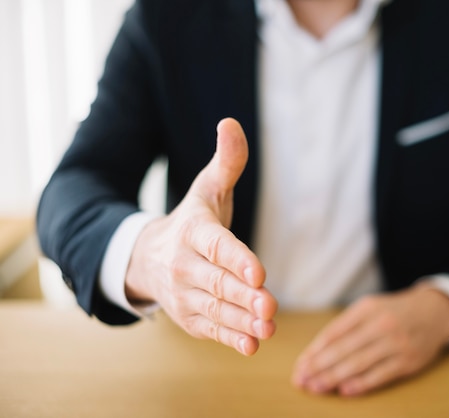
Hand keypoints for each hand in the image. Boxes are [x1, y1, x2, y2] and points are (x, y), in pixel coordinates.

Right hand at [125, 118, 277, 355]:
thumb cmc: (192, 222)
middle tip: (269, 304)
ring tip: (267, 327)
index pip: (215, 244)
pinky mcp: (189, 317)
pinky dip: (229, 338)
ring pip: (215, 308)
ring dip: (241, 320)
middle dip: (242, 294)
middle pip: (217, 281)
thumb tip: (230, 122)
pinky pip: (210, 328)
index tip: (257, 270)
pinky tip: (252, 345)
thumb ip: (226, 163)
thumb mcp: (207, 190)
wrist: (150, 258)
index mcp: (193, 231)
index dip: (235, 258)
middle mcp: (184, 264)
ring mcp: (184, 294)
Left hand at [291, 285, 448, 395]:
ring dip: (334, 377)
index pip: (333, 332)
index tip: (299, 366)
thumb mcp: (369, 308)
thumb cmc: (393, 312)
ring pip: (359, 363)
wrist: (434, 312)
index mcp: (366, 309)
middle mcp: (381, 324)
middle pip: (343, 349)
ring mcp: (396, 343)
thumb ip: (345, 327)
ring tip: (316, 387)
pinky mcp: (408, 361)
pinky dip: (361, 384)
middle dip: (318, 367)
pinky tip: (344, 390)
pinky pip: (380, 375)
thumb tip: (316, 353)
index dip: (314, 351)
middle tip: (301, 381)